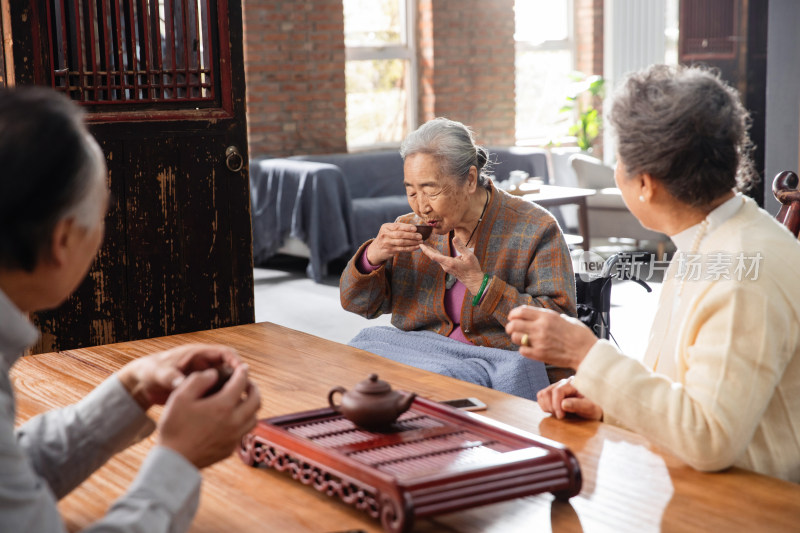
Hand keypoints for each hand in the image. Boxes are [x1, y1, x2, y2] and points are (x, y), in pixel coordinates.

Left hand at [117, 344, 242, 409]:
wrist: (143, 383)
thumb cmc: (151, 372)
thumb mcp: (159, 373)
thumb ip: (170, 376)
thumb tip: (180, 382)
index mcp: (198, 354)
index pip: (225, 353)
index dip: (236, 361)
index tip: (242, 372)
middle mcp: (206, 365)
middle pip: (231, 368)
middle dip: (239, 379)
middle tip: (243, 392)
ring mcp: (205, 378)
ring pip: (227, 382)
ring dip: (233, 391)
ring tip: (237, 404)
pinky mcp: (203, 390)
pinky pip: (219, 393)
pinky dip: (223, 400)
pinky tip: (225, 412)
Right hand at [157, 364, 260, 468]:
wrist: (173, 461)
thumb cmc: (174, 427)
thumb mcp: (180, 397)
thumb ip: (198, 380)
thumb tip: (214, 374)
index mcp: (223, 406)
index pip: (241, 383)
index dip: (243, 372)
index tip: (242, 368)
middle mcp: (234, 421)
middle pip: (256, 400)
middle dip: (254, 388)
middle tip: (247, 383)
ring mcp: (234, 437)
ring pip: (254, 418)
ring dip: (252, 406)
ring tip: (243, 400)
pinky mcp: (230, 449)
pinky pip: (245, 432)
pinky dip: (244, 421)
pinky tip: (233, 419)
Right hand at [366, 222, 422, 264]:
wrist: (376, 249)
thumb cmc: (386, 237)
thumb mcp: (388, 230)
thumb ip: (399, 227)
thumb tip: (413, 227)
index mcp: (385, 227)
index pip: (397, 226)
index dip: (407, 227)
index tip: (415, 228)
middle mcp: (385, 235)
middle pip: (400, 235)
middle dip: (411, 235)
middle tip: (420, 236)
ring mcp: (387, 243)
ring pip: (402, 242)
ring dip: (413, 242)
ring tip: (420, 241)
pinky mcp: (390, 251)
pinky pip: (402, 249)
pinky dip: (410, 248)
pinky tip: (416, 247)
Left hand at [419, 235, 483, 291]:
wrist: (474, 281)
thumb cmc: (472, 269)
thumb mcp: (469, 256)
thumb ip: (461, 247)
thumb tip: (454, 237)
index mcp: (449, 263)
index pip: (434, 256)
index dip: (427, 250)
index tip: (421, 245)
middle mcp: (446, 266)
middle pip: (434, 256)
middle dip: (427, 249)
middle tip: (421, 241)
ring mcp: (447, 268)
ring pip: (437, 258)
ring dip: (431, 251)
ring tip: (427, 244)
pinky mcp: (449, 268)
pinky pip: (440, 260)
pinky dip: (436, 254)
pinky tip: (435, 250)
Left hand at [505, 306, 596, 369]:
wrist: (586, 351)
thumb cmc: (578, 334)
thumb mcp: (563, 318)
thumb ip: (548, 317)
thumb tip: (537, 316)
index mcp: (547, 316)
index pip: (521, 311)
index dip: (513, 314)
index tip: (512, 317)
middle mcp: (540, 327)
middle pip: (514, 324)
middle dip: (510, 326)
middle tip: (512, 329)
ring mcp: (539, 341)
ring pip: (515, 337)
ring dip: (516, 338)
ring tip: (522, 339)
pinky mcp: (540, 354)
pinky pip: (522, 350)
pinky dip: (523, 349)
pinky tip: (529, 349)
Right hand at [537, 377, 602, 419]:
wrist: (596, 410)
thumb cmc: (596, 408)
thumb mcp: (591, 408)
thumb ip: (578, 405)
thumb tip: (563, 404)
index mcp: (574, 384)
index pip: (558, 391)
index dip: (556, 405)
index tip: (561, 416)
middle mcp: (564, 383)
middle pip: (547, 392)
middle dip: (552, 407)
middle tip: (561, 416)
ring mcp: (557, 387)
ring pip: (542, 394)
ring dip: (547, 407)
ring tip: (558, 413)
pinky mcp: (552, 393)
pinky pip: (541, 397)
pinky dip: (544, 406)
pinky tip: (555, 411)